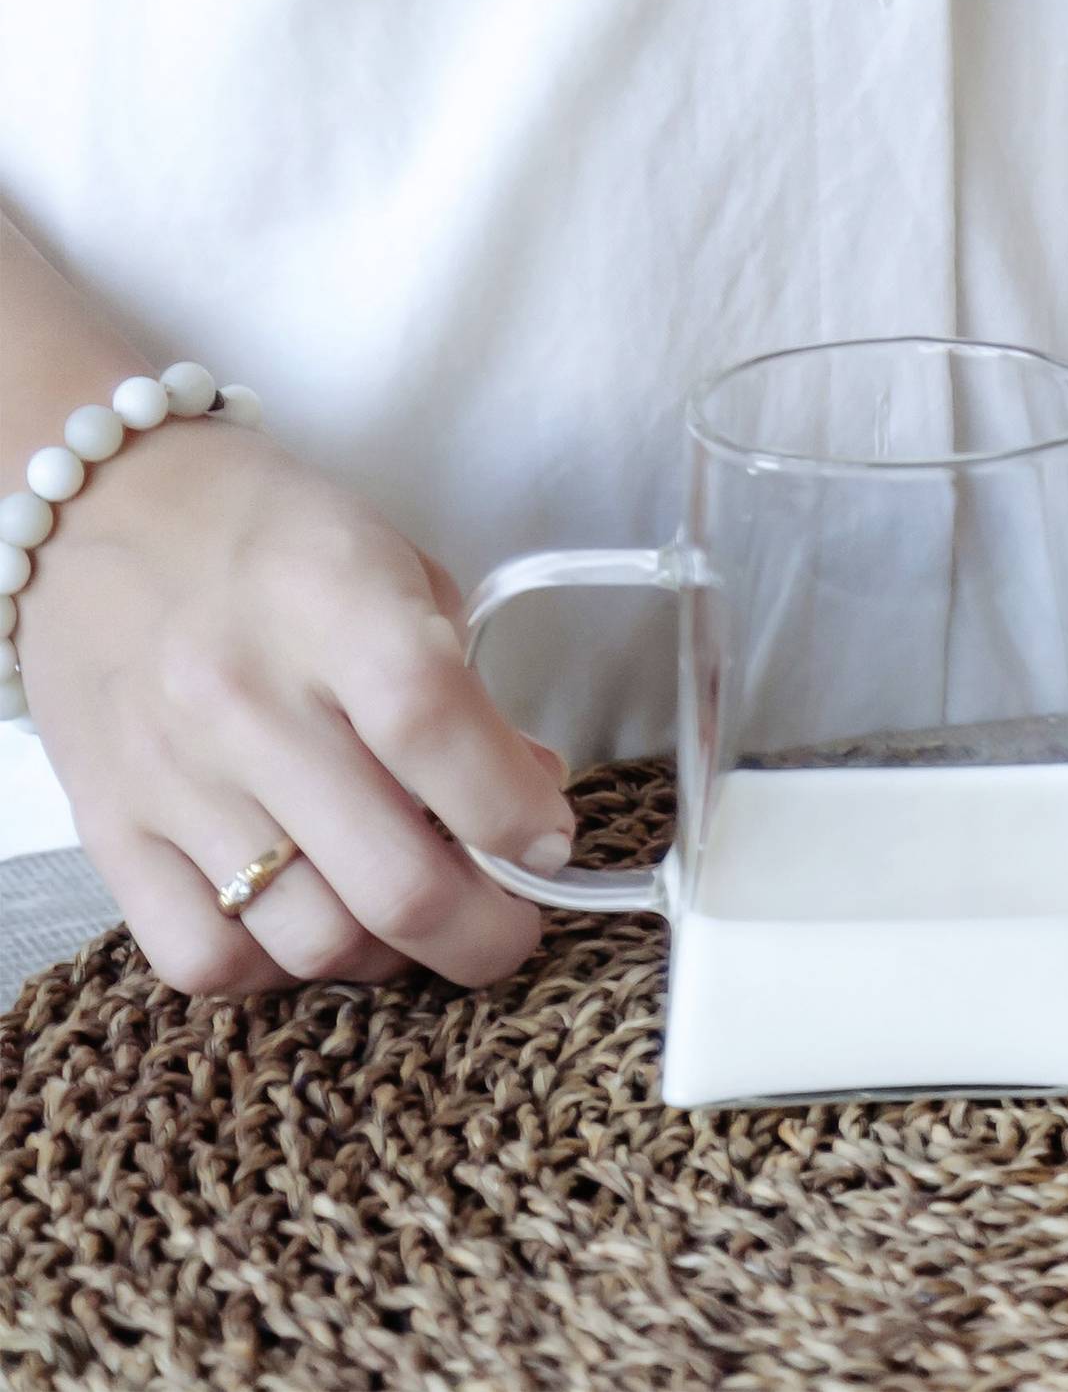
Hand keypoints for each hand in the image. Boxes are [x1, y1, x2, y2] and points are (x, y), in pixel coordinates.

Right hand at [21, 419, 572, 993]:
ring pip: (312, 940)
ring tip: (412, 919)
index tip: (554, 844)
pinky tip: (309, 922)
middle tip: (511, 927)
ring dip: (391, 958)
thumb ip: (468, 691)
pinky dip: (277, 970)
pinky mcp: (109, 831)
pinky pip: (205, 958)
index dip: (517, 814)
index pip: (438, 735)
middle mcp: (243, 703)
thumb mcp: (397, 568)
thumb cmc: (270, 538)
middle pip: (393, 881)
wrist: (100, 512)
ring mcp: (170, 779)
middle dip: (487, 933)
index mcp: (330, 609)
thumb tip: (532, 798)